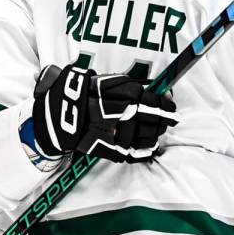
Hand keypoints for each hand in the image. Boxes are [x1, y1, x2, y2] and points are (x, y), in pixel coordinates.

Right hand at [32, 64, 176, 162]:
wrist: (62, 113)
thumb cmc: (88, 93)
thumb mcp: (112, 81)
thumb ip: (136, 86)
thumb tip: (159, 91)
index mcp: (127, 95)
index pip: (156, 103)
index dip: (167, 106)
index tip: (171, 107)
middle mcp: (126, 114)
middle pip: (155, 120)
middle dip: (165, 120)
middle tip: (170, 120)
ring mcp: (119, 133)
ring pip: (149, 137)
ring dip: (157, 134)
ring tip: (157, 132)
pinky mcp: (112, 149)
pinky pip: (136, 153)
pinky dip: (146, 151)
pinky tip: (150, 146)